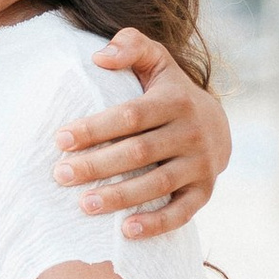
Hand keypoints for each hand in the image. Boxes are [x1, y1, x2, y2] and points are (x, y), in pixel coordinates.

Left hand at [54, 31, 229, 237]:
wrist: (219, 124)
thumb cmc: (170, 92)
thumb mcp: (157, 62)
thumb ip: (131, 46)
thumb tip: (99, 57)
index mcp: (175, 101)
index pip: (130, 116)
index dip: (95, 128)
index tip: (60, 140)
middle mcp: (191, 132)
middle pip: (139, 152)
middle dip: (97, 165)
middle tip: (60, 175)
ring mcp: (200, 164)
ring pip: (157, 185)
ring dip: (120, 197)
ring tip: (84, 205)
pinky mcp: (204, 192)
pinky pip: (181, 213)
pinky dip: (156, 224)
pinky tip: (127, 231)